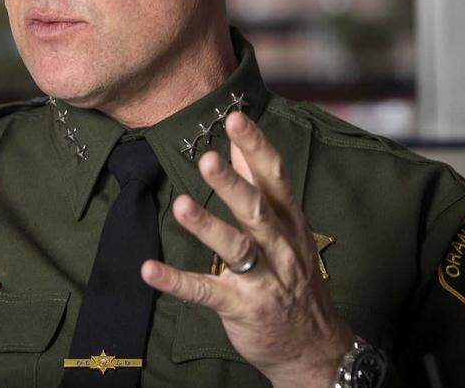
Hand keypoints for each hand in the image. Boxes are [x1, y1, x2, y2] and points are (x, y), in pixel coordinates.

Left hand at [141, 112, 351, 387]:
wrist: (315, 347)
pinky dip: (177, 281)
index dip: (256, 147)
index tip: (235, 118)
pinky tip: (149, 270)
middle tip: (207, 159)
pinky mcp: (242, 308)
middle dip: (233, 184)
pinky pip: (207, 292)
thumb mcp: (288, 228)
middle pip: (257, 210)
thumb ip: (261, 186)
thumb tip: (239, 143)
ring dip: (207, 226)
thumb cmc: (295, 278)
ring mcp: (263, 279)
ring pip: (236, 249)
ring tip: (181, 205)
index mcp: (290, 221)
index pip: (275, 178)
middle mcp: (280, 247)